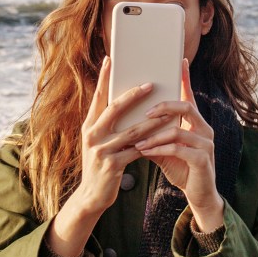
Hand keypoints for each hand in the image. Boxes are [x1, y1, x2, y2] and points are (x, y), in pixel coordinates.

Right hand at [47, 57, 176, 256]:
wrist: (91, 196)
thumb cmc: (100, 166)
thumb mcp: (99, 143)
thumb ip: (108, 125)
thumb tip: (125, 104)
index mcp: (89, 126)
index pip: (98, 97)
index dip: (104, 78)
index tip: (110, 60)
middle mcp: (92, 135)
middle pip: (115, 108)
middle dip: (134, 95)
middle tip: (151, 84)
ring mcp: (101, 150)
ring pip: (132, 130)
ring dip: (152, 121)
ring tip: (168, 111)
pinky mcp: (112, 164)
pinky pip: (137, 150)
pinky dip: (152, 143)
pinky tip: (165, 138)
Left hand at [133, 59, 225, 230]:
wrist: (198, 194)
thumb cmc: (181, 167)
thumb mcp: (164, 148)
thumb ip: (152, 134)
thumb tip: (129, 122)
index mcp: (195, 122)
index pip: (190, 95)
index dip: (186, 78)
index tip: (180, 60)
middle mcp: (204, 128)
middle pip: (186, 106)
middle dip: (164, 106)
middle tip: (145, 110)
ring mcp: (206, 144)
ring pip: (180, 129)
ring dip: (156, 134)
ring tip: (138, 141)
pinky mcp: (203, 159)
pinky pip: (180, 148)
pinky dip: (160, 148)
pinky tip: (146, 151)